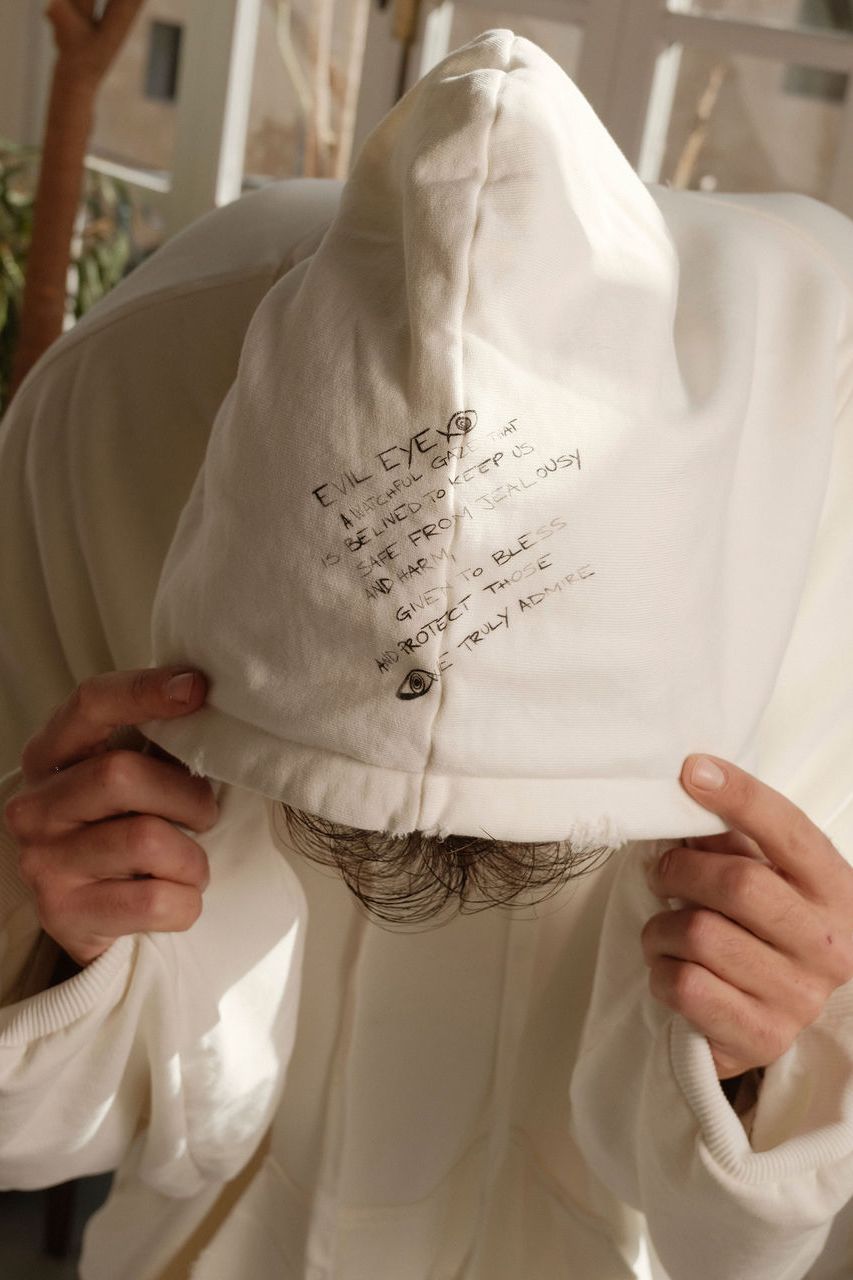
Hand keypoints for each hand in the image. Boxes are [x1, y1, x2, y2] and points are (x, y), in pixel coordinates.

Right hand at [3, 667, 218, 967]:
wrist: (91, 911)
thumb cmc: (121, 826)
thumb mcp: (130, 773)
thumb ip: (155, 738)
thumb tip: (202, 693)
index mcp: (51, 754)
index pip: (92, 703)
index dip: (145, 690)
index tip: (197, 688)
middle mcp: (35, 805)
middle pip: (120, 774)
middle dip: (186, 795)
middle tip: (203, 814)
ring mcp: (43, 861)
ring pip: (146, 841)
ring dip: (192, 857)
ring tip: (191, 864)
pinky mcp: (64, 913)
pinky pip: (154, 900)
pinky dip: (187, 901)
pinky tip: (178, 896)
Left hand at [641, 754, 852, 1079]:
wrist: (776, 1014)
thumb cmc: (765, 933)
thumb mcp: (768, 878)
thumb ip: (735, 839)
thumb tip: (690, 790)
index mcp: (835, 890)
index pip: (788, 830)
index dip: (738, 795)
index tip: (692, 771)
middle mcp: (828, 944)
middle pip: (739, 883)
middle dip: (681, 870)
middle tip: (661, 872)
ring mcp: (798, 996)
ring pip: (701, 935)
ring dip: (661, 928)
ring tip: (664, 932)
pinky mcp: (761, 1037)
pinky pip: (686, 987)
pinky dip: (661, 973)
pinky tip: (671, 971)